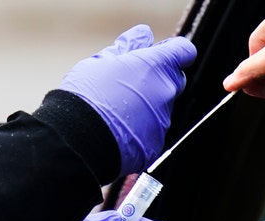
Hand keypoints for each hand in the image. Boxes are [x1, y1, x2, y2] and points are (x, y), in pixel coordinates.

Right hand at [58, 24, 196, 175]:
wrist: (79, 138)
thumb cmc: (88, 95)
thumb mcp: (102, 62)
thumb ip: (128, 47)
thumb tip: (143, 33)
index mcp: (156, 66)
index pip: (184, 51)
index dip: (174, 51)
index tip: (160, 54)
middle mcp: (166, 91)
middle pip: (173, 80)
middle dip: (157, 79)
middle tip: (128, 84)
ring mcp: (163, 119)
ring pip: (162, 108)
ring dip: (147, 106)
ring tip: (116, 111)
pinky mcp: (157, 143)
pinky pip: (153, 132)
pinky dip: (141, 130)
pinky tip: (119, 130)